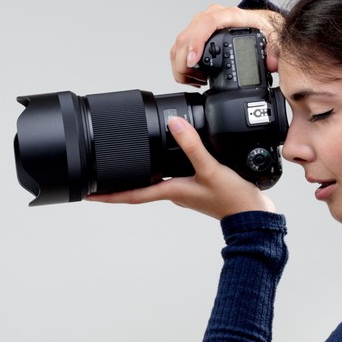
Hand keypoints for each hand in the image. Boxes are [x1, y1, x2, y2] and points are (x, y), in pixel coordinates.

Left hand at [87, 116, 277, 219]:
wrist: (254, 216)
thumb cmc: (232, 200)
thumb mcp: (210, 169)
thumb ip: (192, 146)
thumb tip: (174, 125)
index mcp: (170, 191)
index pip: (130, 195)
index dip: (107, 194)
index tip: (87, 194)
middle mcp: (173, 192)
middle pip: (138, 187)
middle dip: (118, 184)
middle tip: (99, 177)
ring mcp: (185, 191)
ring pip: (155, 181)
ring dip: (140, 175)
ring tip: (124, 164)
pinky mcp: (197, 187)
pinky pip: (173, 176)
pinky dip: (163, 168)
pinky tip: (167, 158)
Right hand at [171, 2, 284, 82]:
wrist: (264, 23)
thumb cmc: (266, 27)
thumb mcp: (275, 37)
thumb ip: (274, 52)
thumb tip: (272, 63)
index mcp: (232, 16)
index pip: (208, 23)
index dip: (196, 42)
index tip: (192, 60)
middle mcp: (214, 16)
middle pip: (188, 35)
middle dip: (183, 62)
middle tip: (193, 80)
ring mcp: (203, 23)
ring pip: (180, 42)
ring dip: (180, 64)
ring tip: (195, 80)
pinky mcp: (198, 32)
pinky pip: (181, 46)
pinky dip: (181, 63)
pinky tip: (192, 75)